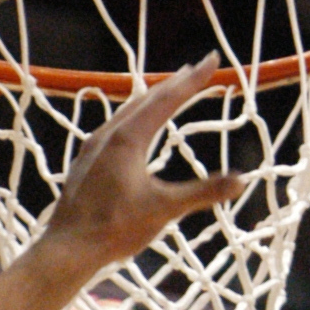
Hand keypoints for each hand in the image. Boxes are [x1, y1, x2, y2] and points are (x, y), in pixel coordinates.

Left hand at [40, 57, 241, 272]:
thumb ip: (202, 192)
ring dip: (153, 98)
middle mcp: (109, 135)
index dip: (193, 80)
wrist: (68, 249)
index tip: (212, 60)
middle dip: (174, 83)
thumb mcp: (165, 210)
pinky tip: (136, 129)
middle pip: (146, 98)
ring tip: (169, 92)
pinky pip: (116, 127)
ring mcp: (94, 147)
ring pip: (128, 111)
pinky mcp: (88, 162)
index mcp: (128, 139)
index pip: (167, 99)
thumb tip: (241, 181)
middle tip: (196, 69)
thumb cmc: (115, 228)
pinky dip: (136, 117)